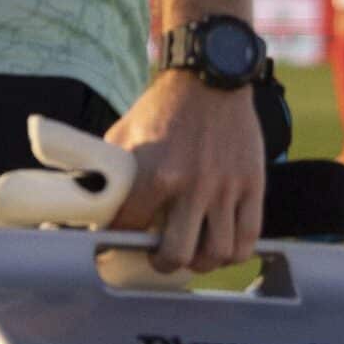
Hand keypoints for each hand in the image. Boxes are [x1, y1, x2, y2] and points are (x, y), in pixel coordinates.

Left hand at [104, 69, 265, 274]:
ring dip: (201, 262)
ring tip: (192, 254)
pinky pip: (249, 237)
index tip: (116, 244)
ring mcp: (226, 188)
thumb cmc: (163, 107)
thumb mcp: (125, 131)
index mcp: (154, 172)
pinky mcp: (253, 186)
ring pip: (217, 253)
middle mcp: (191, 185)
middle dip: (163, 264)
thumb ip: (111, 167)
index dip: (119, 241)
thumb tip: (90, 196)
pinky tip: (222, 246)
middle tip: (159, 259)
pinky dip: (236, 252)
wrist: (210, 79)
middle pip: (178, 253)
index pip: (131, 227)